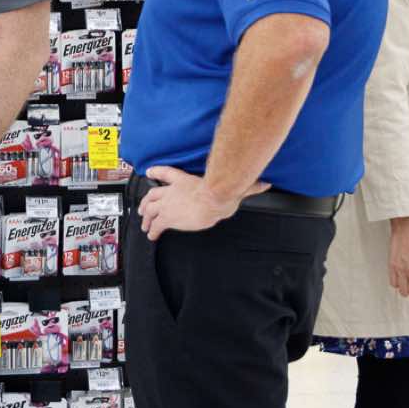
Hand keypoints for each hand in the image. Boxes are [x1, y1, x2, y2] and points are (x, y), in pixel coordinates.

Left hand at [136, 166, 265, 240]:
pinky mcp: (168, 217)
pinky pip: (156, 224)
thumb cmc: (223, 192)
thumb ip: (248, 186)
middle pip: (152, 194)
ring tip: (145, 224)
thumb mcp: (234, 187)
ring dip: (146, 217)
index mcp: (185, 180)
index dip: (156, 172)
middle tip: (142, 208)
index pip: (166, 173)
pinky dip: (152, 230)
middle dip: (146, 201)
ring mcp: (168, 204)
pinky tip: (152, 236)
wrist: (214, 197)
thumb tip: (265, 185)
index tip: (149, 172)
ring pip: (150, 209)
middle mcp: (173, 191)